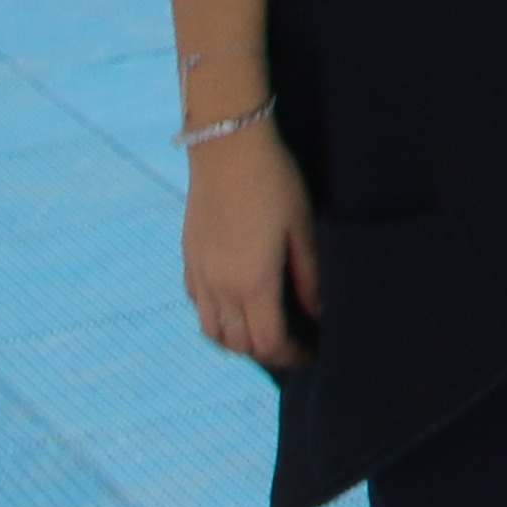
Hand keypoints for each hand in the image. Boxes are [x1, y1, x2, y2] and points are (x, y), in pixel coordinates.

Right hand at [183, 122, 316, 371]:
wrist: (227, 149)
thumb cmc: (275, 183)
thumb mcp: (302, 229)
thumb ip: (309, 276)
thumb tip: (319, 314)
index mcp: (253, 283)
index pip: (268, 343)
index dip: (291, 356)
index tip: (312, 353)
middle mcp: (219, 288)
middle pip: (238, 345)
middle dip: (267, 354)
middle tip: (294, 345)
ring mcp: (199, 275)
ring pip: (212, 332)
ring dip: (238, 341)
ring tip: (266, 331)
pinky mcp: (188, 260)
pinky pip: (198, 306)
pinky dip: (217, 319)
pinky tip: (237, 306)